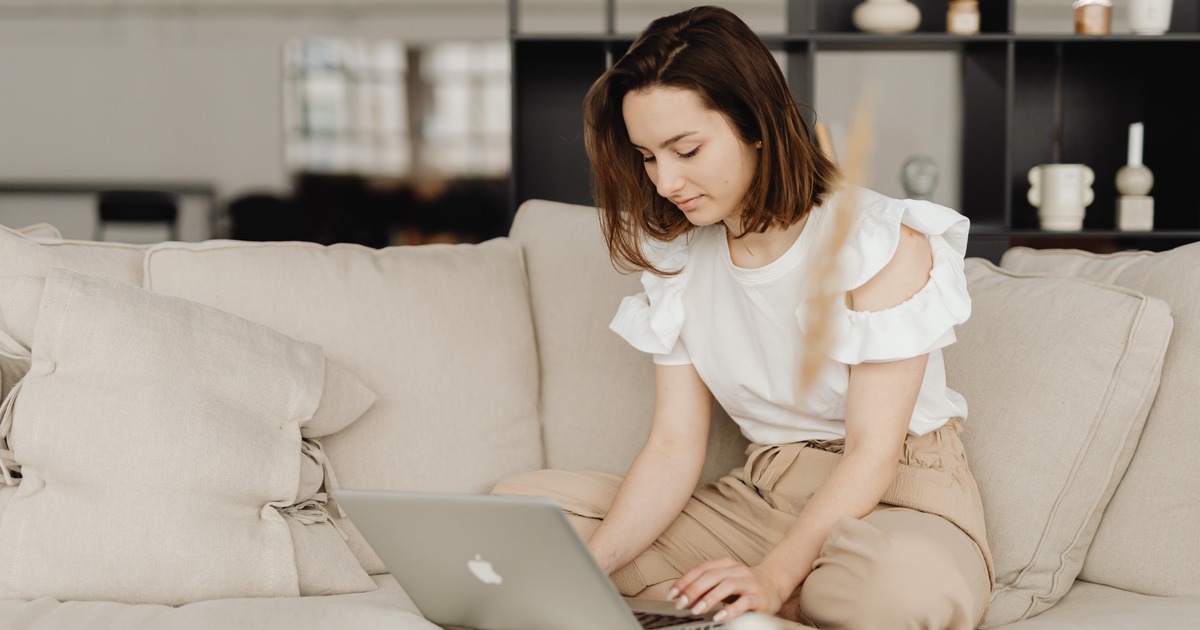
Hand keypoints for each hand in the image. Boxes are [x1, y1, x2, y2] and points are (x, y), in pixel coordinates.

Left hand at [667, 558, 788, 621]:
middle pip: (712, 575)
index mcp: (725, 564)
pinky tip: (719, 616)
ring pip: (727, 585)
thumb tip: (682, 597)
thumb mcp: (724, 581)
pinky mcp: (759, 597)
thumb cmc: (743, 585)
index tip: (672, 594)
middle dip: (693, 590)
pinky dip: (730, 609)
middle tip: (681, 604)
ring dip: (709, 598)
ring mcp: (749, 582)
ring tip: (696, 610)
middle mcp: (737, 570)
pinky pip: (744, 602)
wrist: (774, 584)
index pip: (701, 569)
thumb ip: (706, 586)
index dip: (685, 580)